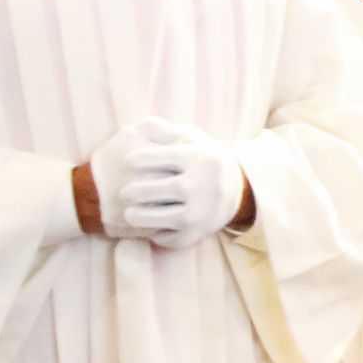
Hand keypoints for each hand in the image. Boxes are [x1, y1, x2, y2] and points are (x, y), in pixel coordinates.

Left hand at [91, 117, 244, 248]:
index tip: (128, 160)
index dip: (142, 158)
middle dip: (134, 191)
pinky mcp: (196, 233)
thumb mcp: (195, 140)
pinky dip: (156, 233)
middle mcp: (202, 186)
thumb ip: (168, 132)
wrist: (238, 192)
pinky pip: (168, 237)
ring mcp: (200, 212)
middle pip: (157, 190)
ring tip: (129, 213)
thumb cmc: (205, 161)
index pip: (164, 157)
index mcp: (200, 159)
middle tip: (124, 192)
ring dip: (138, 216)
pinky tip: (150, 227)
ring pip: (159, 217)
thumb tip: (142, 125)